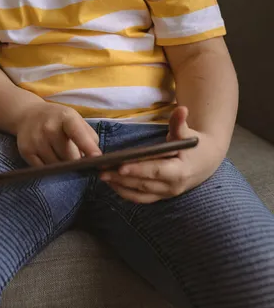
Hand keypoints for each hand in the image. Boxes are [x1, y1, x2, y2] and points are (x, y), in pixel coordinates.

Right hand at [16, 102, 101, 166]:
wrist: (28, 114)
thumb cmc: (58, 119)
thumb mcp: (75, 120)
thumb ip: (89, 137)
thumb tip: (95, 159)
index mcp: (66, 117)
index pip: (78, 133)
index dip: (88, 146)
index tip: (97, 158)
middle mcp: (49, 127)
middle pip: (69, 157)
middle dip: (76, 162)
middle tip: (76, 158)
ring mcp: (36, 139)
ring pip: (57, 166)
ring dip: (62, 166)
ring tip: (61, 155)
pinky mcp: (26, 151)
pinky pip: (43, 169)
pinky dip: (49, 167)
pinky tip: (49, 157)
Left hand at [99, 106, 224, 203]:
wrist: (206, 162)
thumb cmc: (194, 144)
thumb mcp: (186, 133)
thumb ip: (179, 123)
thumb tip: (182, 109)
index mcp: (179, 171)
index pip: (155, 171)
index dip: (138, 170)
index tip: (121, 166)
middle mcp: (172, 187)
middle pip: (143, 184)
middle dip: (121, 178)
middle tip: (101, 171)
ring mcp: (166, 194)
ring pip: (140, 194)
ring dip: (120, 187)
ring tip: (102, 176)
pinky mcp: (161, 197)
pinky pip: (141, 198)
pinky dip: (125, 193)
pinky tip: (112, 184)